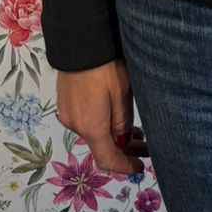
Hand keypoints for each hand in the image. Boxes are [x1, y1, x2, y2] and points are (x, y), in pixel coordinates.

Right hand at [55, 60, 149, 176]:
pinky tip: (115, 115)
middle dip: (123, 148)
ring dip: (113, 134)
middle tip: (146, 146)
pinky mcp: (66, 102)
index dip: (124, 167)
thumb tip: (123, 140)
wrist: (80, 43)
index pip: (107, 158)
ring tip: (136, 130)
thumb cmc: (106, 67)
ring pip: (93, 132)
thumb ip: (122, 121)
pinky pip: (86, 120)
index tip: (139, 168)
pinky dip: (102, 123)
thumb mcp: (123, 94)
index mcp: (91, 126)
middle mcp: (75, 125)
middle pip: (100, 145)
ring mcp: (68, 113)